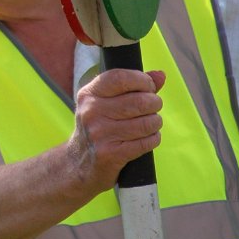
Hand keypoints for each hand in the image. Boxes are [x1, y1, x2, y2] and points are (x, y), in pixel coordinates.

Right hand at [64, 68, 165, 193]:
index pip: (120, 78)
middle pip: (139, 101)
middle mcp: (91, 112)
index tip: (149, 87)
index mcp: (89, 94)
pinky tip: (147, 138)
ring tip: (151, 123)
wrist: (78, 164)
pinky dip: (153, 139)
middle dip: (154, 103)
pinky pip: (146, 142)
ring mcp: (100, 134)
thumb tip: (160, 75)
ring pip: (145, 123)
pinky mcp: (110, 154)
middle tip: (153, 107)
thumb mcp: (105, 103)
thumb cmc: (98, 127)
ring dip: (155, 122)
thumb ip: (132, 87)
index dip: (142, 80)